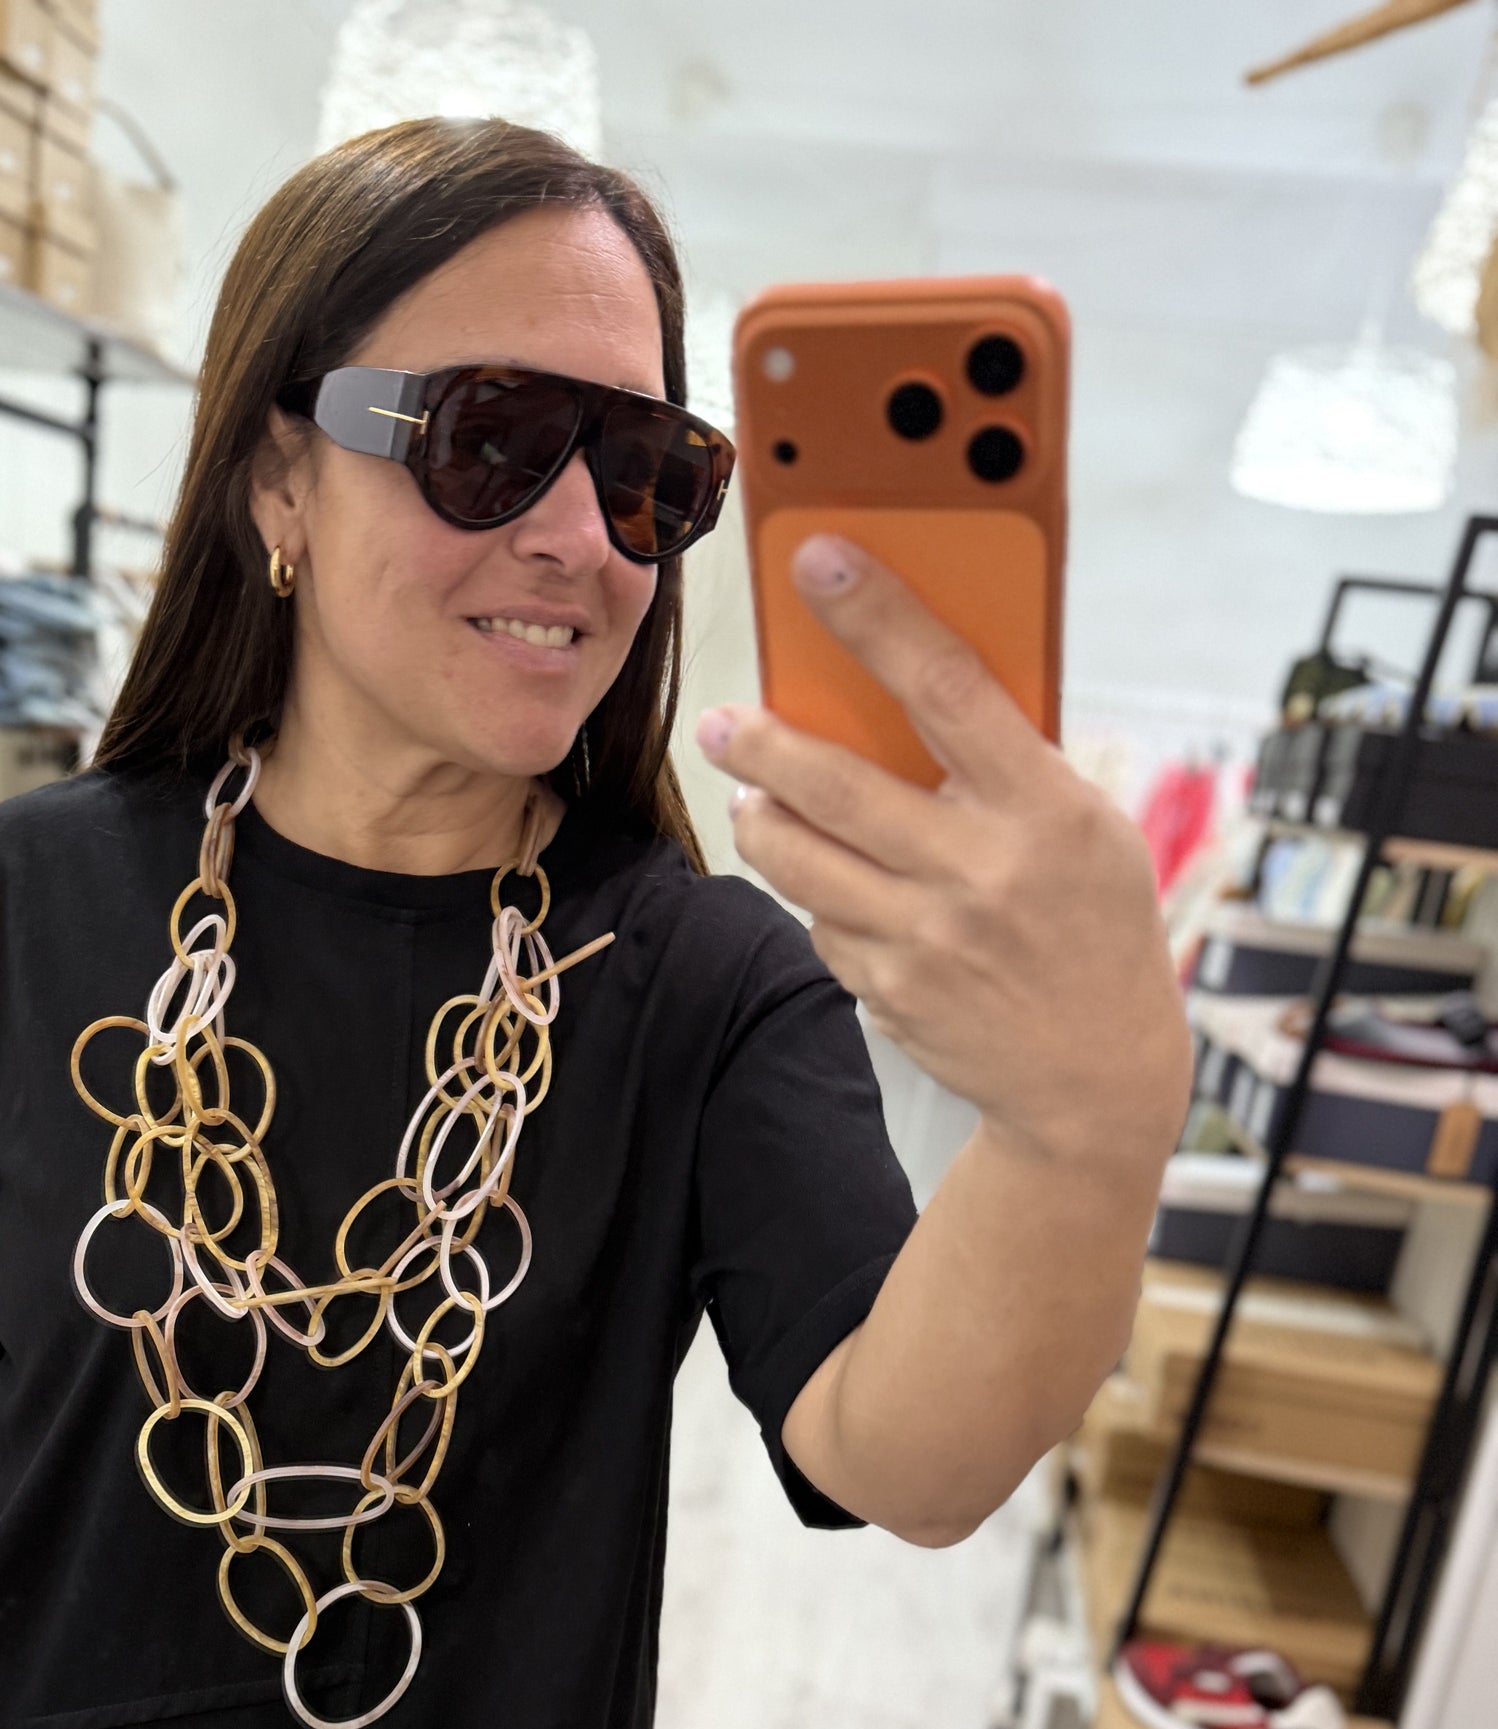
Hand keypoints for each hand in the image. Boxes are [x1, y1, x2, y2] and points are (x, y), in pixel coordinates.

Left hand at [697, 536, 1190, 1177]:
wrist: (1094, 1077)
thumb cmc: (1093, 928)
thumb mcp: (1086, 830)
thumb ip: (1006, 768)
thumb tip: (907, 689)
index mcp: (1042, 809)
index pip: (945, 689)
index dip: (876, 617)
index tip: (818, 561)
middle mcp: (978, 872)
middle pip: (835, 783)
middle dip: (761, 743)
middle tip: (723, 721)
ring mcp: (925, 939)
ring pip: (799, 859)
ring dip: (762, 818)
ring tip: (753, 794)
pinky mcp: (887, 991)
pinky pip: (821, 923)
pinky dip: (816, 896)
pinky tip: (831, 885)